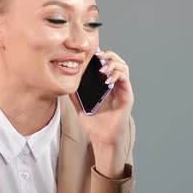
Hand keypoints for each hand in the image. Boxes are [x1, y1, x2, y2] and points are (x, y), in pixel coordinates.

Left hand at [69, 50, 133, 178]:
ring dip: (113, 64)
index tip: (92, 54)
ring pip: (124, 67)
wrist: (102, 138)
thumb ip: (75, 96)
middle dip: (109, 55)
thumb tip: (66, 85)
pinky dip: (117, 75)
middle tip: (98, 56)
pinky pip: (125, 79)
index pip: (108, 64)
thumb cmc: (94, 124)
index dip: (102, 56)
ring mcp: (123, 90)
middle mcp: (116, 85)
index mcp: (107, 85)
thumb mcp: (81, 107)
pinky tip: (107, 80)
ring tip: (102, 68)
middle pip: (118, 61)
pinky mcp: (127, 96)